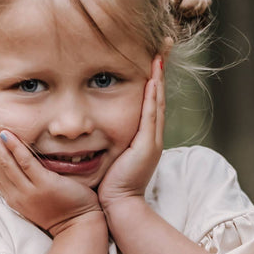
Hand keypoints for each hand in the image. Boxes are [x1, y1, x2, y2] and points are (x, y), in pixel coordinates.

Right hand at [0, 114, 104, 237]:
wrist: (78, 228)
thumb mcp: (34, 196)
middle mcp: (16, 194)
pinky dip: (15, 148)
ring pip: (5, 162)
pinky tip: (6, 133)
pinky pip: (25, 164)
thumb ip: (24, 180)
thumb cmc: (60, 209)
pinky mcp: (44, 186)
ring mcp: (29, 191)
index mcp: (12, 196)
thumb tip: (17, 159)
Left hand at [96, 57, 164, 215]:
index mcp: (143, 138)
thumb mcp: (108, 159)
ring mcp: (152, 140)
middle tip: (165, 45)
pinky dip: (153, 95)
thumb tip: (89, 131)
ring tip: (161, 53)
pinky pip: (151, 115)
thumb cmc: (109, 187)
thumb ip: (105, 143)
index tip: (152, 56)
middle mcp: (151, 136)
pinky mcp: (147, 146)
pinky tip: (153, 77)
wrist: (119, 208)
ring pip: (157, 101)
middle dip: (160, 70)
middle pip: (158, 96)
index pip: (149, 101)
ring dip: (159, 76)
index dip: (152, 79)